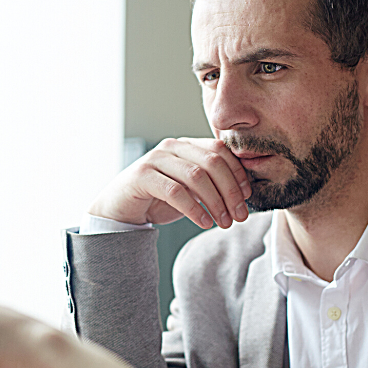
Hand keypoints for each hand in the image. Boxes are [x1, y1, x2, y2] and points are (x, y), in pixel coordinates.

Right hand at [88, 138, 251, 228]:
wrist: (120, 209)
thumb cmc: (158, 199)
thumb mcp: (190, 190)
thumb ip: (211, 184)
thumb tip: (244, 193)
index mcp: (186, 145)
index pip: (220, 151)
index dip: (238, 174)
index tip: (248, 198)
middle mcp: (172, 147)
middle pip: (212, 162)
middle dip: (231, 191)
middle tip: (240, 215)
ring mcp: (155, 159)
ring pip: (196, 176)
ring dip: (216, 202)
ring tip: (224, 222)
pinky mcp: (142, 176)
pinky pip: (175, 191)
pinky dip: (194, 209)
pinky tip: (204, 223)